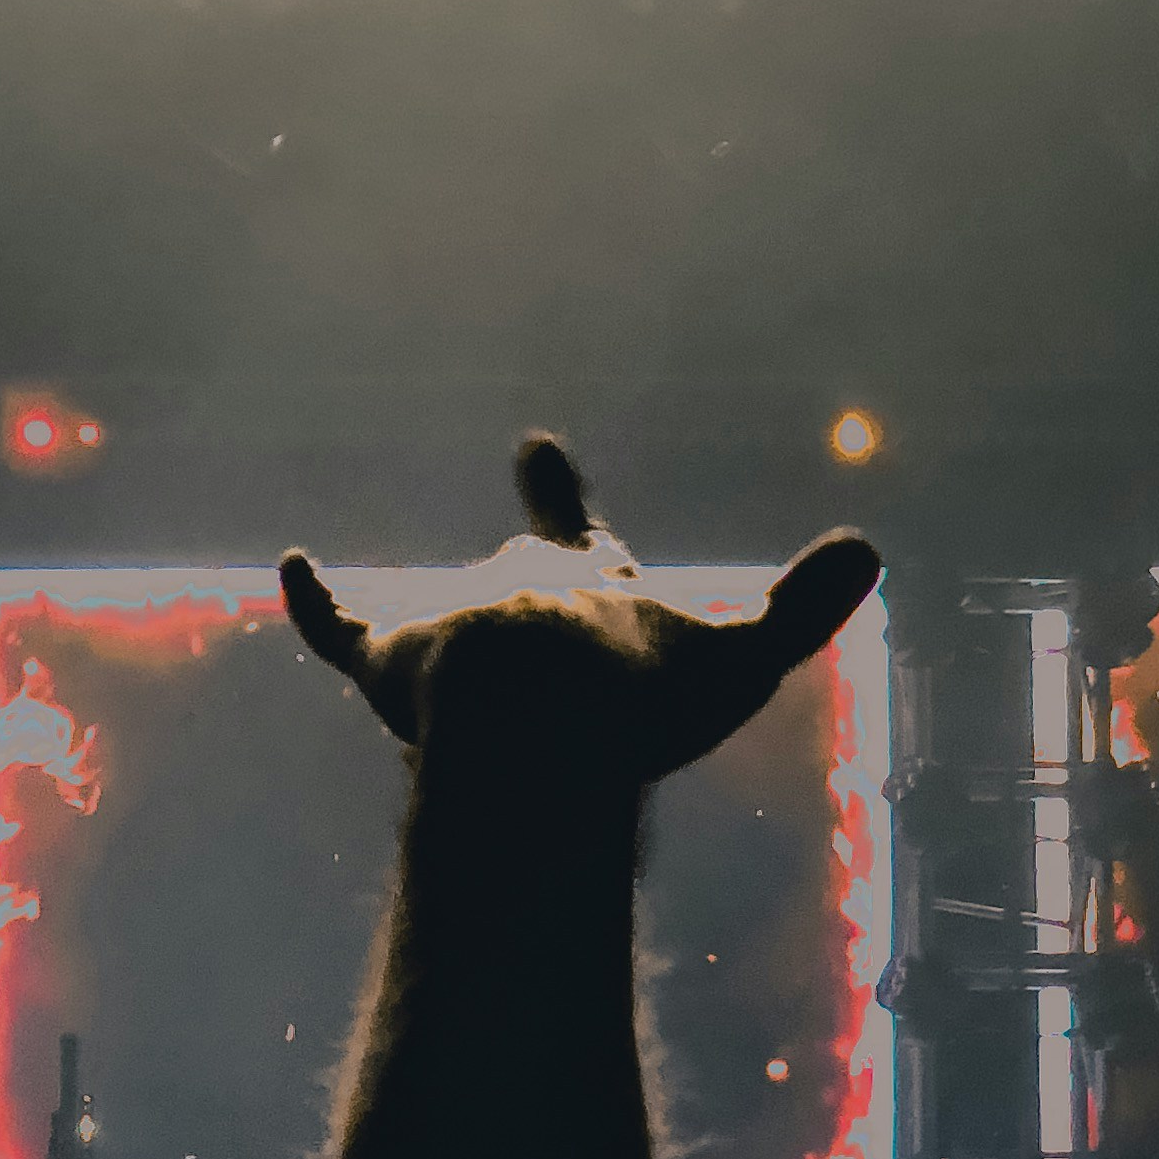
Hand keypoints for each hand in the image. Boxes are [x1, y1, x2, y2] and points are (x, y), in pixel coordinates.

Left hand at [282, 438, 879, 787]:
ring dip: (448, 626)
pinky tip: (287, 564)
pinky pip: (336, 624)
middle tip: (526, 475)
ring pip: (444, 614)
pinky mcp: (388, 659)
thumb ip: (800, 607)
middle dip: (531, 545)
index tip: (537, 445)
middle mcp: (519, 586)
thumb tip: (870, 550)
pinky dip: (311, 596)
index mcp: (596, 584)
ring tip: (441, 659)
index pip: (584, 537)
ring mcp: (453, 620)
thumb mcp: (743, 656)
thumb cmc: (642, 694)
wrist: (541, 712)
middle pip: (522, 564)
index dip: (564, 500)